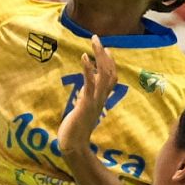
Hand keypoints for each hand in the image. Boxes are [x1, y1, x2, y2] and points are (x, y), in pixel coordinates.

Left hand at [57, 35, 114, 161]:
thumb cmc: (75, 131)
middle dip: (104, 54)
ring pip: (104, 74)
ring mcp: (95, 100)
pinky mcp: (86, 104)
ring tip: (94, 42)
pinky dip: (89, 69)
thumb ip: (85, 98)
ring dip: (99, 56)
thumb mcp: (82, 110)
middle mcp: (101, 98)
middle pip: (110, 72)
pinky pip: (90, 84)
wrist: (74, 146)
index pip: (111, 78)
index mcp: (100, 99)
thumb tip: (85, 88)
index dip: (110, 63)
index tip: (106, 49)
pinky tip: (84, 57)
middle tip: (96, 38)